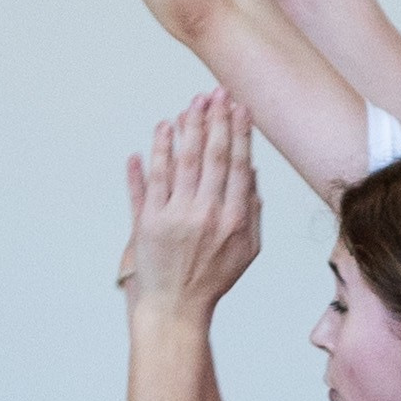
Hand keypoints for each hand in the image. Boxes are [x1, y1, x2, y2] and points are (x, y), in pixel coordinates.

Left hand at [119, 91, 259, 315]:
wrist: (177, 306)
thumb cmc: (212, 278)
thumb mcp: (247, 249)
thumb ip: (251, 209)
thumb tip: (249, 171)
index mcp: (234, 219)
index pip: (237, 165)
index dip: (238, 132)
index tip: (239, 107)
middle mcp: (206, 214)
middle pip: (211, 156)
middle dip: (215, 120)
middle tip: (216, 94)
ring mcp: (176, 216)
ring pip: (182, 161)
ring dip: (187, 128)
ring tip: (192, 104)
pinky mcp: (149, 221)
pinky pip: (152, 179)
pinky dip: (156, 152)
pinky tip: (162, 129)